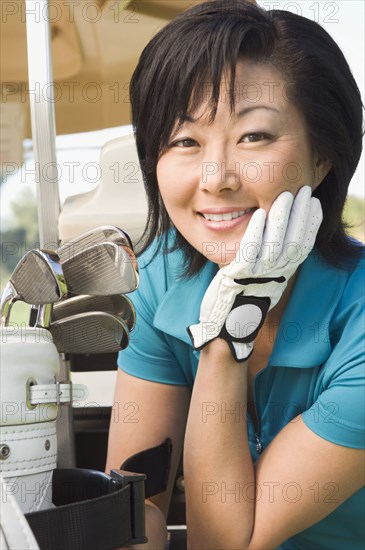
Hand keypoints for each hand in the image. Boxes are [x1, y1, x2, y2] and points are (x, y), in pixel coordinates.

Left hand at [187, 186, 322, 360]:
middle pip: (294, 242)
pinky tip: (259, 213)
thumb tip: (283, 231)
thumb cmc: (242, 295)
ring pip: (275, 244)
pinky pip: (250, 251)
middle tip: (302, 191)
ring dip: (281, 218)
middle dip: (300, 215)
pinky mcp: (238, 275)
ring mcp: (257, 275)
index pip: (304, 246)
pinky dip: (256, 232)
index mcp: (283, 274)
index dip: (311, 224)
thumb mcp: (264, 277)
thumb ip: (274, 258)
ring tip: (284, 196)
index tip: (312, 202)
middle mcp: (274, 275)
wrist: (224, 322)